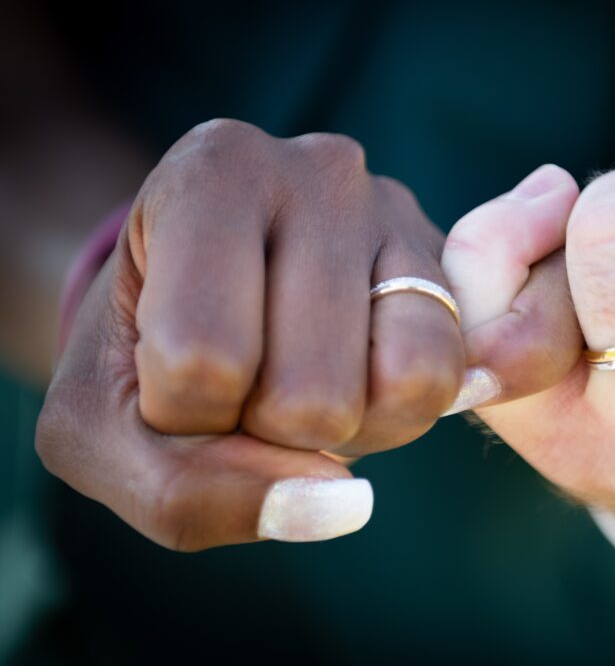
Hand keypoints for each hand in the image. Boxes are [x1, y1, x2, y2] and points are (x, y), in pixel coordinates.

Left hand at [36, 119, 463, 548]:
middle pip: (306, 395)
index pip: (200, 359)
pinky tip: (355, 381)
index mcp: (209, 172)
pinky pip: (444, 384)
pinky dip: (395, 419)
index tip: (169, 370)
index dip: (178, 415)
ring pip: (391, 393)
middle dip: (265, 430)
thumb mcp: (103, 429)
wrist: (206, 308)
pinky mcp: (448, 271)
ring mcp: (399, 218)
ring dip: (337, 433)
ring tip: (299, 379)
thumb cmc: (142, 359)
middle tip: (243, 379)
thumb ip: (186, 492)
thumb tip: (346, 505)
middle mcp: (319, 172)